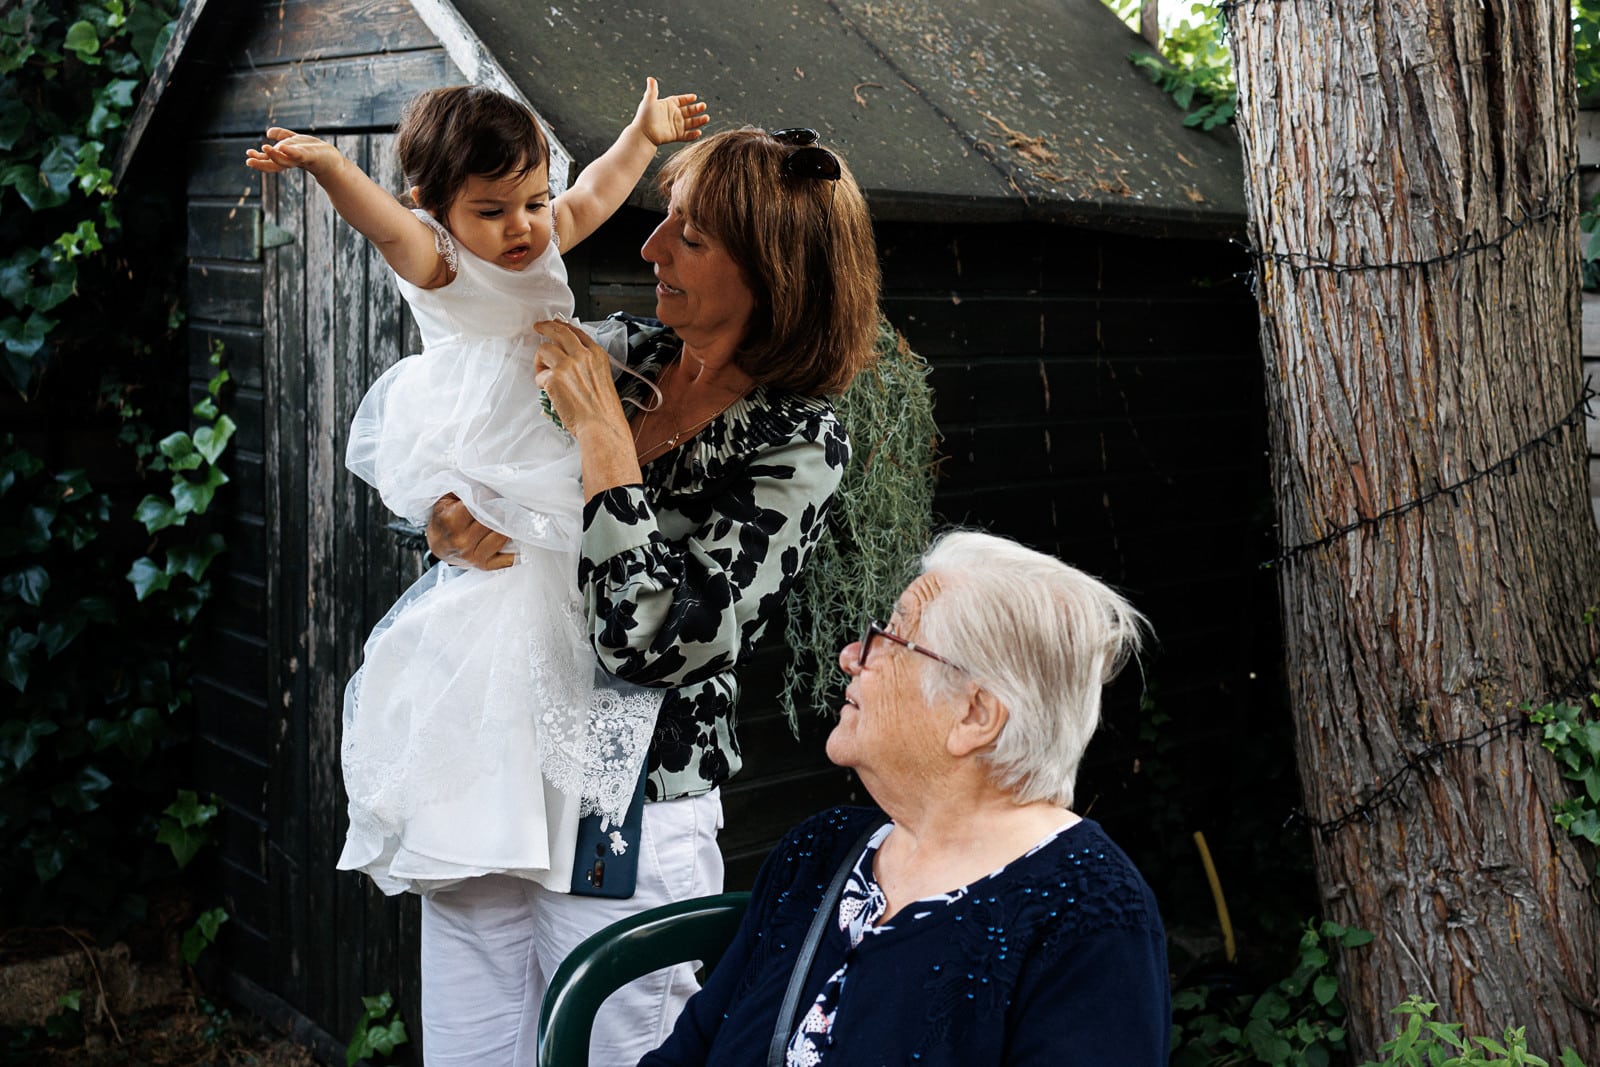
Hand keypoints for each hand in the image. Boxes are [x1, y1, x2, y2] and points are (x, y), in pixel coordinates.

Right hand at [245, 127, 344, 175]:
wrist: (333, 161)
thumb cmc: (313, 152)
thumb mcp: (295, 141)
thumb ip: (282, 136)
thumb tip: (268, 133)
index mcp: (286, 158)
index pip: (269, 161)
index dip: (259, 160)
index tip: (247, 156)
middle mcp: (291, 161)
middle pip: (274, 163)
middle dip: (262, 163)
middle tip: (249, 161)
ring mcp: (301, 159)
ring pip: (285, 160)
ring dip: (274, 155)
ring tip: (264, 149)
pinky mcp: (311, 156)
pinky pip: (299, 154)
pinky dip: (290, 151)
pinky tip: (283, 147)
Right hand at [426, 493, 512, 570]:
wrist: (438, 544)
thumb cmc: (443, 517)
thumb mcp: (445, 497)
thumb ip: (462, 487)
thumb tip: (486, 480)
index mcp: (451, 521)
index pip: (480, 505)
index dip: (490, 497)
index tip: (496, 492)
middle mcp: (462, 541)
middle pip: (493, 521)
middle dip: (503, 509)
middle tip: (509, 501)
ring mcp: (473, 556)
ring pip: (503, 536)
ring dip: (509, 525)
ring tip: (512, 516)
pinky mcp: (484, 565)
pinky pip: (509, 558)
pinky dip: (517, 549)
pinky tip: (518, 538)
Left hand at [532, 319, 629, 438]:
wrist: (602, 426)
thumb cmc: (603, 410)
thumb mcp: (602, 378)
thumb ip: (587, 365)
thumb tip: (568, 360)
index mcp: (597, 355)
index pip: (577, 332)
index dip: (563, 327)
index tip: (556, 325)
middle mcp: (583, 356)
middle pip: (559, 331)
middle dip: (546, 327)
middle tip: (538, 327)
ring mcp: (567, 365)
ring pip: (544, 350)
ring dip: (540, 361)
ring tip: (544, 376)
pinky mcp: (554, 378)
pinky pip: (540, 374)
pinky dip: (541, 383)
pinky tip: (550, 392)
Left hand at [633, 77, 708, 146]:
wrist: (643, 133)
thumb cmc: (644, 116)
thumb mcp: (649, 101)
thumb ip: (652, 90)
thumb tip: (650, 78)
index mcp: (669, 105)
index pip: (681, 100)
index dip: (687, 99)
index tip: (694, 97)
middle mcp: (674, 115)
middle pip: (689, 111)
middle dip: (697, 109)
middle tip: (703, 106)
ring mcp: (676, 125)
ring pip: (691, 123)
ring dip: (699, 121)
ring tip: (706, 118)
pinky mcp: (676, 135)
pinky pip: (687, 135)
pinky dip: (693, 135)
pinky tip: (698, 132)